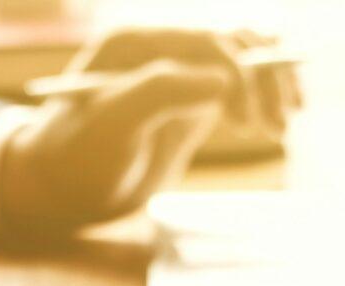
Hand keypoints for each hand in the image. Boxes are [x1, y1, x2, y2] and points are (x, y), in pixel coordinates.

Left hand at [0, 27, 298, 233]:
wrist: (61, 189)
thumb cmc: (75, 158)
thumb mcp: (110, 126)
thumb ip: (159, 92)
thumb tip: (224, 78)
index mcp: (136, 40)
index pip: (207, 39)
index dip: (239, 72)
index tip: (250, 121)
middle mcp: (160, 47)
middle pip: (234, 40)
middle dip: (264, 76)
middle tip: (281, 124)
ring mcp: (177, 72)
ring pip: (243, 58)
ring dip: (272, 83)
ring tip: (283, 124)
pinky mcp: (189, 98)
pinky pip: (238, 83)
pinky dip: (262, 97)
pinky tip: (275, 124)